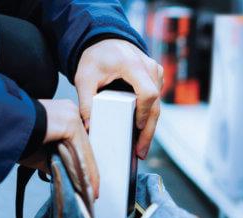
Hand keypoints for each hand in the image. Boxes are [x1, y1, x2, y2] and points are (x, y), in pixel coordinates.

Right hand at [20, 99, 99, 197]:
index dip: (85, 163)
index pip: (79, 143)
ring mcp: (71, 115)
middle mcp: (69, 110)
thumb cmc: (15, 138)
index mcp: (62, 113)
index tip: (89, 182)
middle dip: (89, 171)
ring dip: (89, 174)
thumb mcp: (40, 152)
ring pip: (84, 150)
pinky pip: (81, 151)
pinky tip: (88, 184)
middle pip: (84, 146)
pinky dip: (85, 170)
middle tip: (93, 191)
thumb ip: (55, 160)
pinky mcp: (69, 123)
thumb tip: (67, 176)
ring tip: (92, 192)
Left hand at [74, 39, 162, 159]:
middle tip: (140, 152)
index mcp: (133, 65)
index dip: (144, 113)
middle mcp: (150, 68)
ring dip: (150, 127)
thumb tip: (88, 126)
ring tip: (140, 148)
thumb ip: (85, 101)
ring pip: (158, 104)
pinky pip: (155, 101)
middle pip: (156, 104)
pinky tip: (140, 134)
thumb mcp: (84, 77)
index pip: (148, 93)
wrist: (106, 41)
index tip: (136, 128)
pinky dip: (148, 117)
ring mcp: (156, 72)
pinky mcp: (156, 78)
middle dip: (149, 130)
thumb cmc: (96, 57)